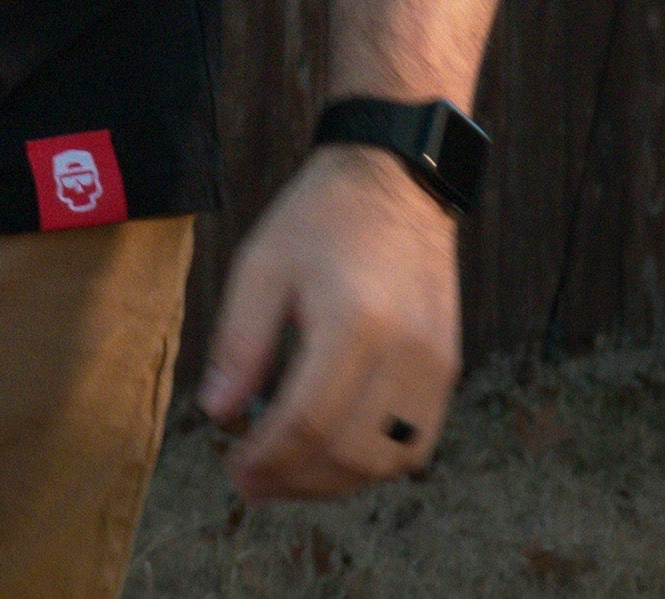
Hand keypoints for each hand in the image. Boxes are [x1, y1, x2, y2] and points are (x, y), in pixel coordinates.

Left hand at [195, 144, 459, 502]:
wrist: (398, 181)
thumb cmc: (321, 219)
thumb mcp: (261, 266)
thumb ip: (240, 344)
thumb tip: (217, 414)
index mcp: (354, 321)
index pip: (308, 423)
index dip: (267, 459)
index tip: (234, 468)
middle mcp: (405, 350)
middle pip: (347, 453)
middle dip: (293, 480)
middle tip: (251, 481)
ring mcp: (435, 363)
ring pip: (385, 461)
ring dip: (331, 482)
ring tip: (286, 475)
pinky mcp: (447, 367)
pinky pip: (416, 445)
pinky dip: (373, 464)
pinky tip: (333, 455)